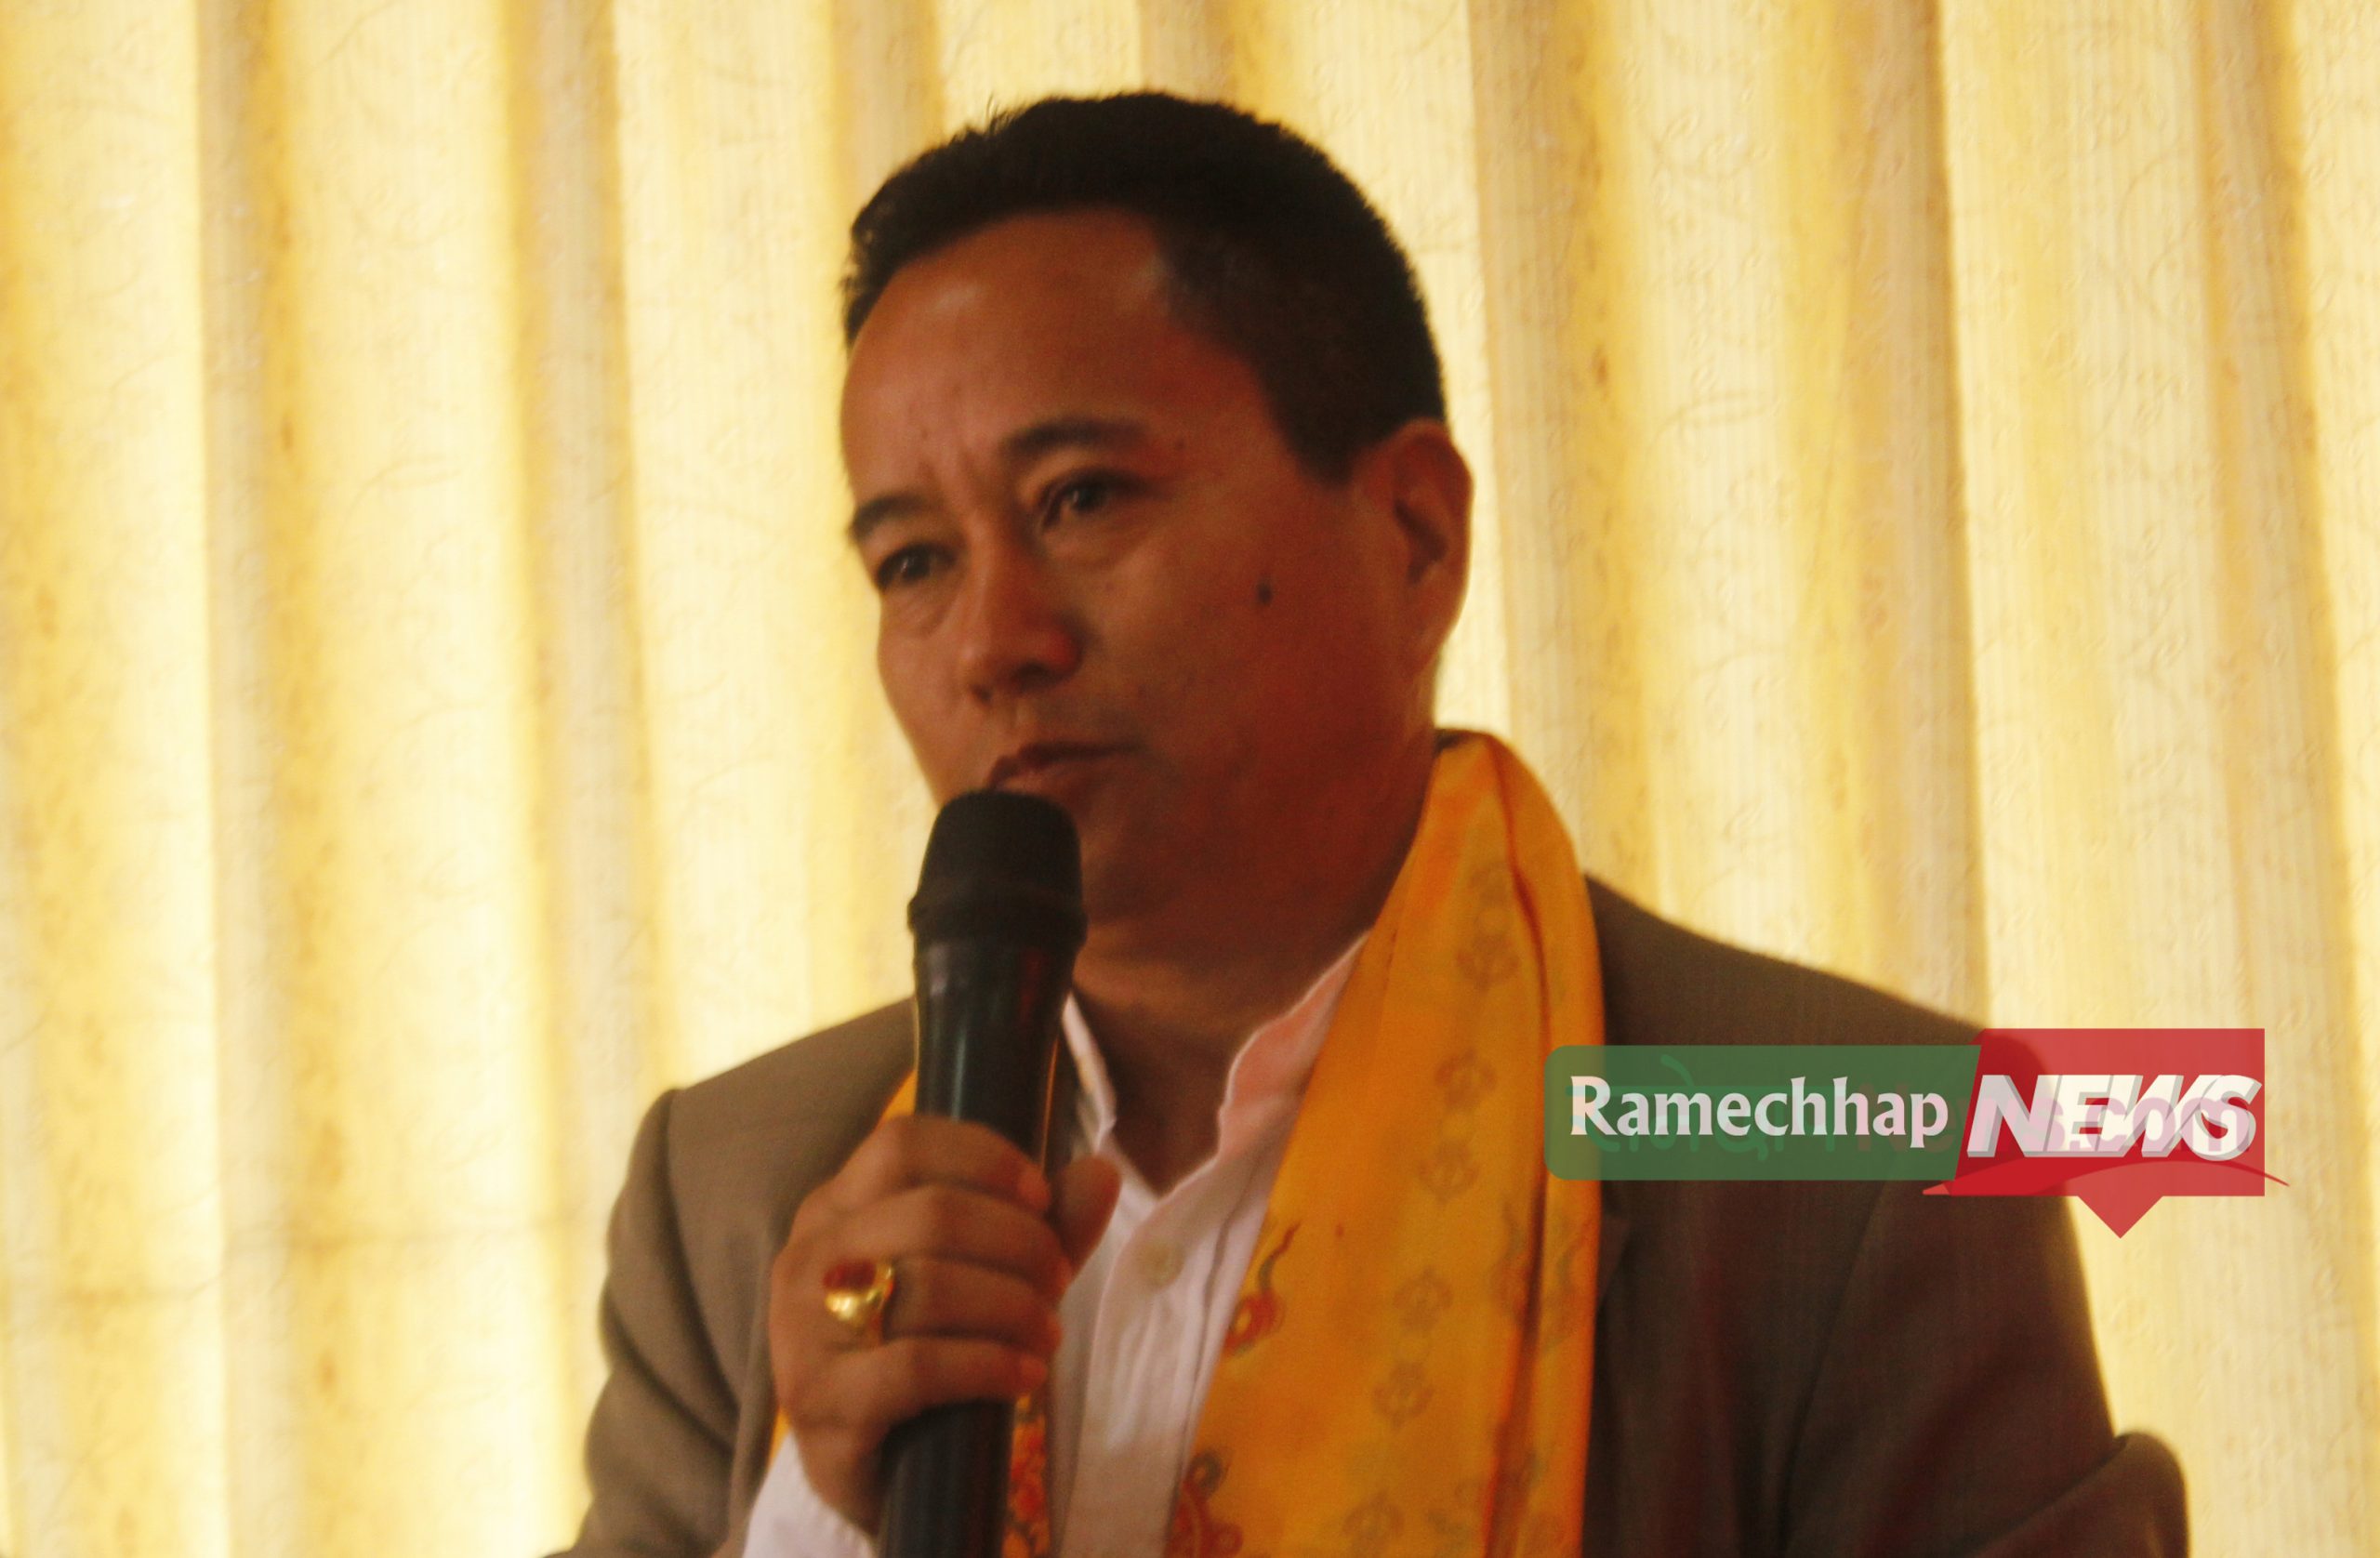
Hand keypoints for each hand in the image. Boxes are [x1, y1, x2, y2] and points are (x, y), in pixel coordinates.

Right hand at [769, 1114, 1120, 1531]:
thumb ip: (1044, 1226)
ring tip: (1048, 1334)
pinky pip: (917, 1365)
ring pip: (929, 1285)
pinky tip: (1025, 1376)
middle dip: (1020, 1243)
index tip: (1042, 1196)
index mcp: (836, 1206)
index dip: (985, 1159)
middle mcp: (808, 1254)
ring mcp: (801, 1327)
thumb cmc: (928, 1351)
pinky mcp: (817, 1398)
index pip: (903, 1143)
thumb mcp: (991, 1277)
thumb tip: (1102, 1172)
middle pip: (932, 1212)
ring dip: (1014, 1307)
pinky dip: (990, 1365)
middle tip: (1058, 1281)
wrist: (877, 1470)